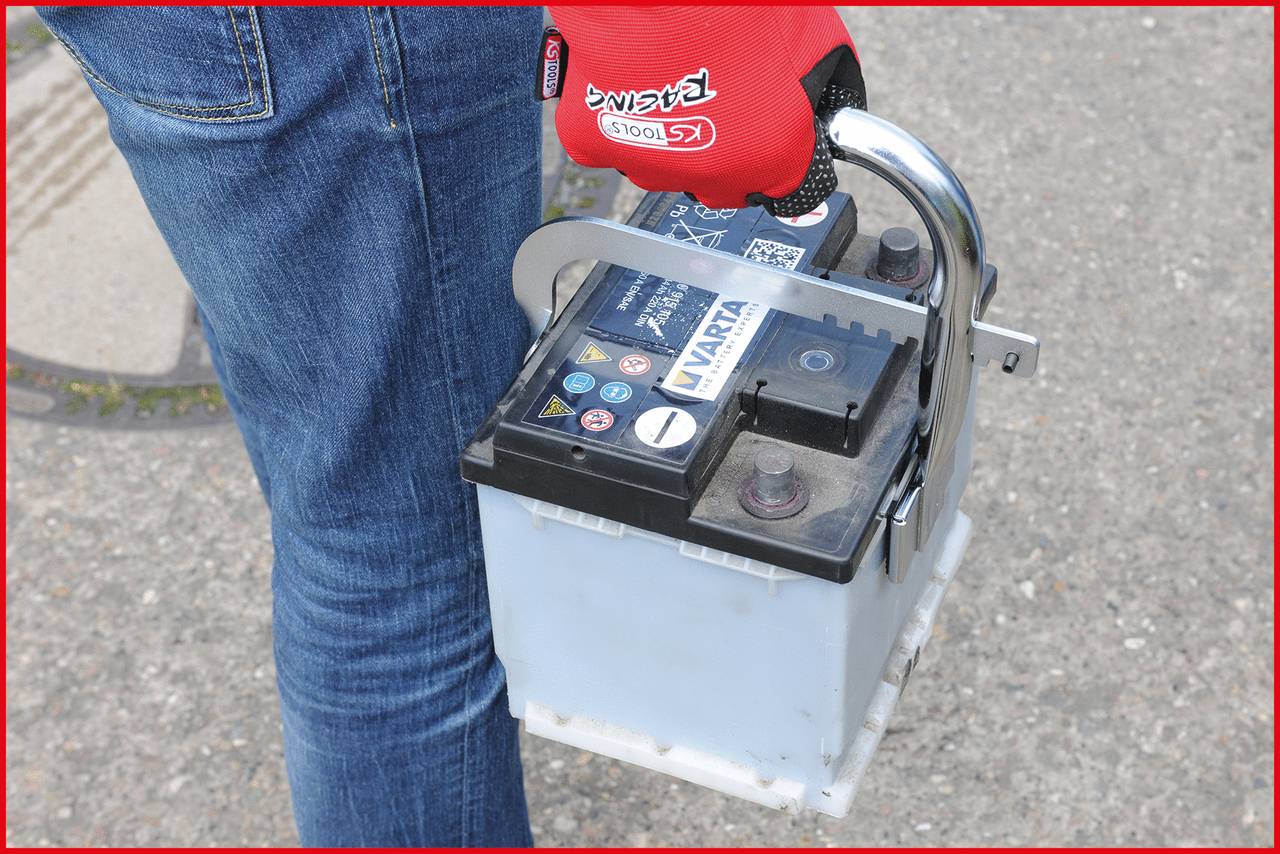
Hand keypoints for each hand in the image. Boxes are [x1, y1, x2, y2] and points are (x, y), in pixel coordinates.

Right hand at [545, 6, 865, 215]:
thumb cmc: (733, 3)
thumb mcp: (812, 39)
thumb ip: (822, 87)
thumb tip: (827, 102)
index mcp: (772, 157)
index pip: (791, 193)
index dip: (788, 160)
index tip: (783, 141)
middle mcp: (712, 175)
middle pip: (727, 185)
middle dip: (731, 150)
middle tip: (725, 95)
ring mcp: (650, 164)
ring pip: (668, 167)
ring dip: (674, 136)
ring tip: (677, 79)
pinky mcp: (595, 143)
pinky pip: (612, 144)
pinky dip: (621, 119)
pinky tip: (632, 82)